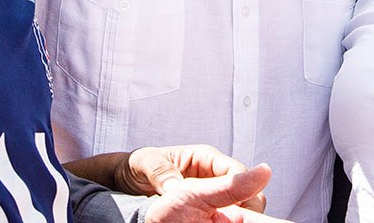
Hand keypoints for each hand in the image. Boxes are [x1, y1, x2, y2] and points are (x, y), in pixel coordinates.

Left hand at [145, 164, 288, 222]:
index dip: (242, 187)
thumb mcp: (146, 163)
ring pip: (240, 203)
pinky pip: (226, 214)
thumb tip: (176, 187)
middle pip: (246, 188)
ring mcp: (212, 191)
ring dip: (237, 215)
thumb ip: (161, 172)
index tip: (236, 207)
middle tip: (236, 221)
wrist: (127, 179)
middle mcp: (213, 173)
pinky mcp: (208, 206)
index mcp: (203, 156)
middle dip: (246, 204)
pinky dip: (227, 221)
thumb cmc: (138, 165)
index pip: (235, 170)